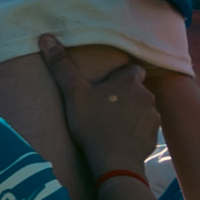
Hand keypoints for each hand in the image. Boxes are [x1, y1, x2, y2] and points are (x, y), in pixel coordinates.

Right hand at [40, 35, 162, 188]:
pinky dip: (136, 133)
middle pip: (137, 90)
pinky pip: (145, 130)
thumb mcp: (73, 93)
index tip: (106, 87)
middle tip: (105, 107)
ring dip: (132, 114)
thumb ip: (61, 65)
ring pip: (142, 110)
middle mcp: (146, 96)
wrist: (114, 162)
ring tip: (112, 125)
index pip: (132, 70)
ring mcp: (152, 117)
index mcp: (130, 81)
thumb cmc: (93, 125)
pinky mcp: (153, 137)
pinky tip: (120, 140)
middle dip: (125, 96)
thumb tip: (46, 37)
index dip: (120, 77)